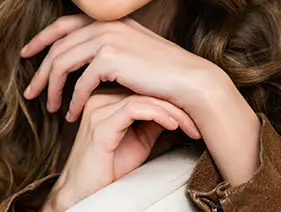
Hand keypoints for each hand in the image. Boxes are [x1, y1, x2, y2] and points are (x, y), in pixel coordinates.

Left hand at [21, 14, 219, 122]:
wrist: (188, 79)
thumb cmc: (162, 70)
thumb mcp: (131, 48)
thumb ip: (107, 45)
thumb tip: (83, 56)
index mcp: (108, 19)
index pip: (63, 24)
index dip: (41, 39)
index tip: (26, 54)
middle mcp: (105, 23)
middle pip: (57, 46)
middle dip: (39, 70)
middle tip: (30, 92)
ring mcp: (107, 37)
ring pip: (62, 62)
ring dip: (52, 87)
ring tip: (50, 108)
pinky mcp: (111, 57)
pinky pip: (80, 81)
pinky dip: (72, 100)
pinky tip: (72, 114)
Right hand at [46, 88, 201, 210]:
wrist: (85, 194)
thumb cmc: (110, 167)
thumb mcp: (139, 138)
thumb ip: (152, 119)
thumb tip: (177, 106)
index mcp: (105, 97)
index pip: (142, 86)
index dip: (169, 97)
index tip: (191, 113)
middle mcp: (99, 98)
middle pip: (143, 89)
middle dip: (174, 103)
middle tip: (194, 120)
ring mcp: (98, 109)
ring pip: (142, 97)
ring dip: (171, 110)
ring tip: (187, 124)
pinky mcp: (100, 125)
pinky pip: (134, 109)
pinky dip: (158, 114)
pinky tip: (171, 125)